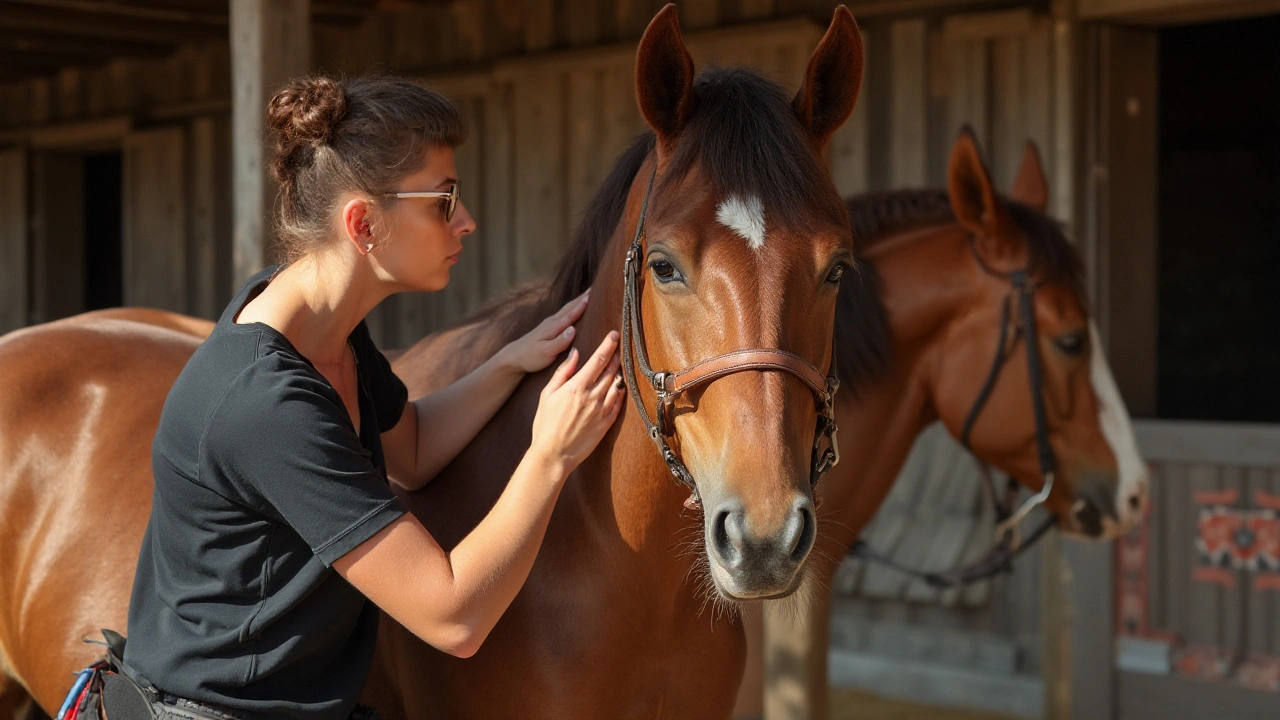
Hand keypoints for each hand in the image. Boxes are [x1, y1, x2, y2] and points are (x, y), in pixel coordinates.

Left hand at [499, 291, 589, 373]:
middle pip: (570, 306)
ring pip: (567, 308)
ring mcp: (549, 323)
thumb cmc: (530, 356)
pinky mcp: (548, 327)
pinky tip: (575, 308)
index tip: (594, 293)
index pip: (571, 313)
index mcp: (554, 327)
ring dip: (578, 300)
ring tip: (589, 294)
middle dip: (583, 297)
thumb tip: (573, 329)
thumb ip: (560, 342)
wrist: (513, 357)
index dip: (583, 304)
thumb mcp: (546, 352)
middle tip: (596, 287)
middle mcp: (552, 321)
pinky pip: (564, 313)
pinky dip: (573, 307)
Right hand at [530, 331, 624, 471]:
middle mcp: (592, 396)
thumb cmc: (546, 424)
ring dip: (620, 372)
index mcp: (577, 387)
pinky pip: (619, 403)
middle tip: (619, 346)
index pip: (598, 360)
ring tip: (621, 363)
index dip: (608, 345)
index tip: (613, 335)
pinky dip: (621, 392)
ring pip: (617, 385)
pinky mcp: (606, 423)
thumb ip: (562, 372)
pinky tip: (621, 386)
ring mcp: (601, 410)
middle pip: (611, 370)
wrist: (553, 454)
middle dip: (616, 355)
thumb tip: (574, 354)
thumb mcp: (547, 394)